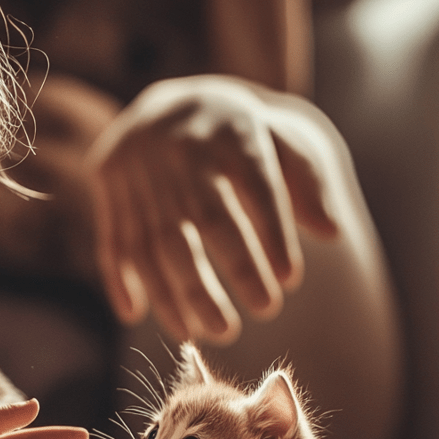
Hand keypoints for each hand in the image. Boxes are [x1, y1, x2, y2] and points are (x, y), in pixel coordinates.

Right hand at [87, 75, 337, 343]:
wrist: (162, 105)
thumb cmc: (233, 136)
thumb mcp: (275, 140)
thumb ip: (305, 182)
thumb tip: (331, 233)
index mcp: (231, 129)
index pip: (257, 183)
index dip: (273, 234)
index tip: (290, 282)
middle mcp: (181, 147)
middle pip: (207, 218)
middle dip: (236, 270)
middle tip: (263, 313)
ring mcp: (138, 168)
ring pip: (156, 241)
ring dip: (179, 294)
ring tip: (206, 333)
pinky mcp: (107, 185)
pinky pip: (111, 239)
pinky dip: (121, 280)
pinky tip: (136, 315)